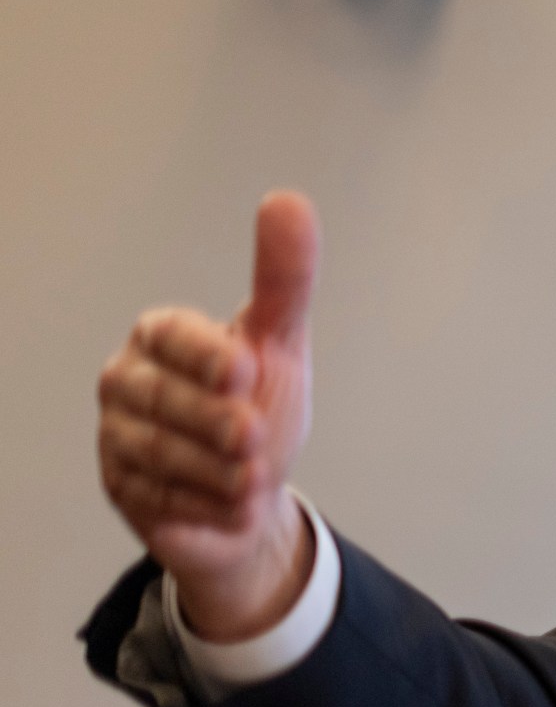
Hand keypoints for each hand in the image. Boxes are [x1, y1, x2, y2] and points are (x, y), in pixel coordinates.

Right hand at [97, 192, 320, 640]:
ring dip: (215, 470)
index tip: (247, 369)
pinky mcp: (120, 487)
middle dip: (214, 421)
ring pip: (155, 451)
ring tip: (254, 477)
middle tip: (254, 437)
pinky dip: (203, 505)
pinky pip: (155, 498)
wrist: (251, 494)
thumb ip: (284, 279)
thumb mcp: (280, 344)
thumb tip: (288, 201)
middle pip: (161, 398)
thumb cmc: (260, 405)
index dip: (205, 353)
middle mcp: (128, 380)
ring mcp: (117, 434)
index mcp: (163, 337)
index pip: (169, 335)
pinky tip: (233, 505)